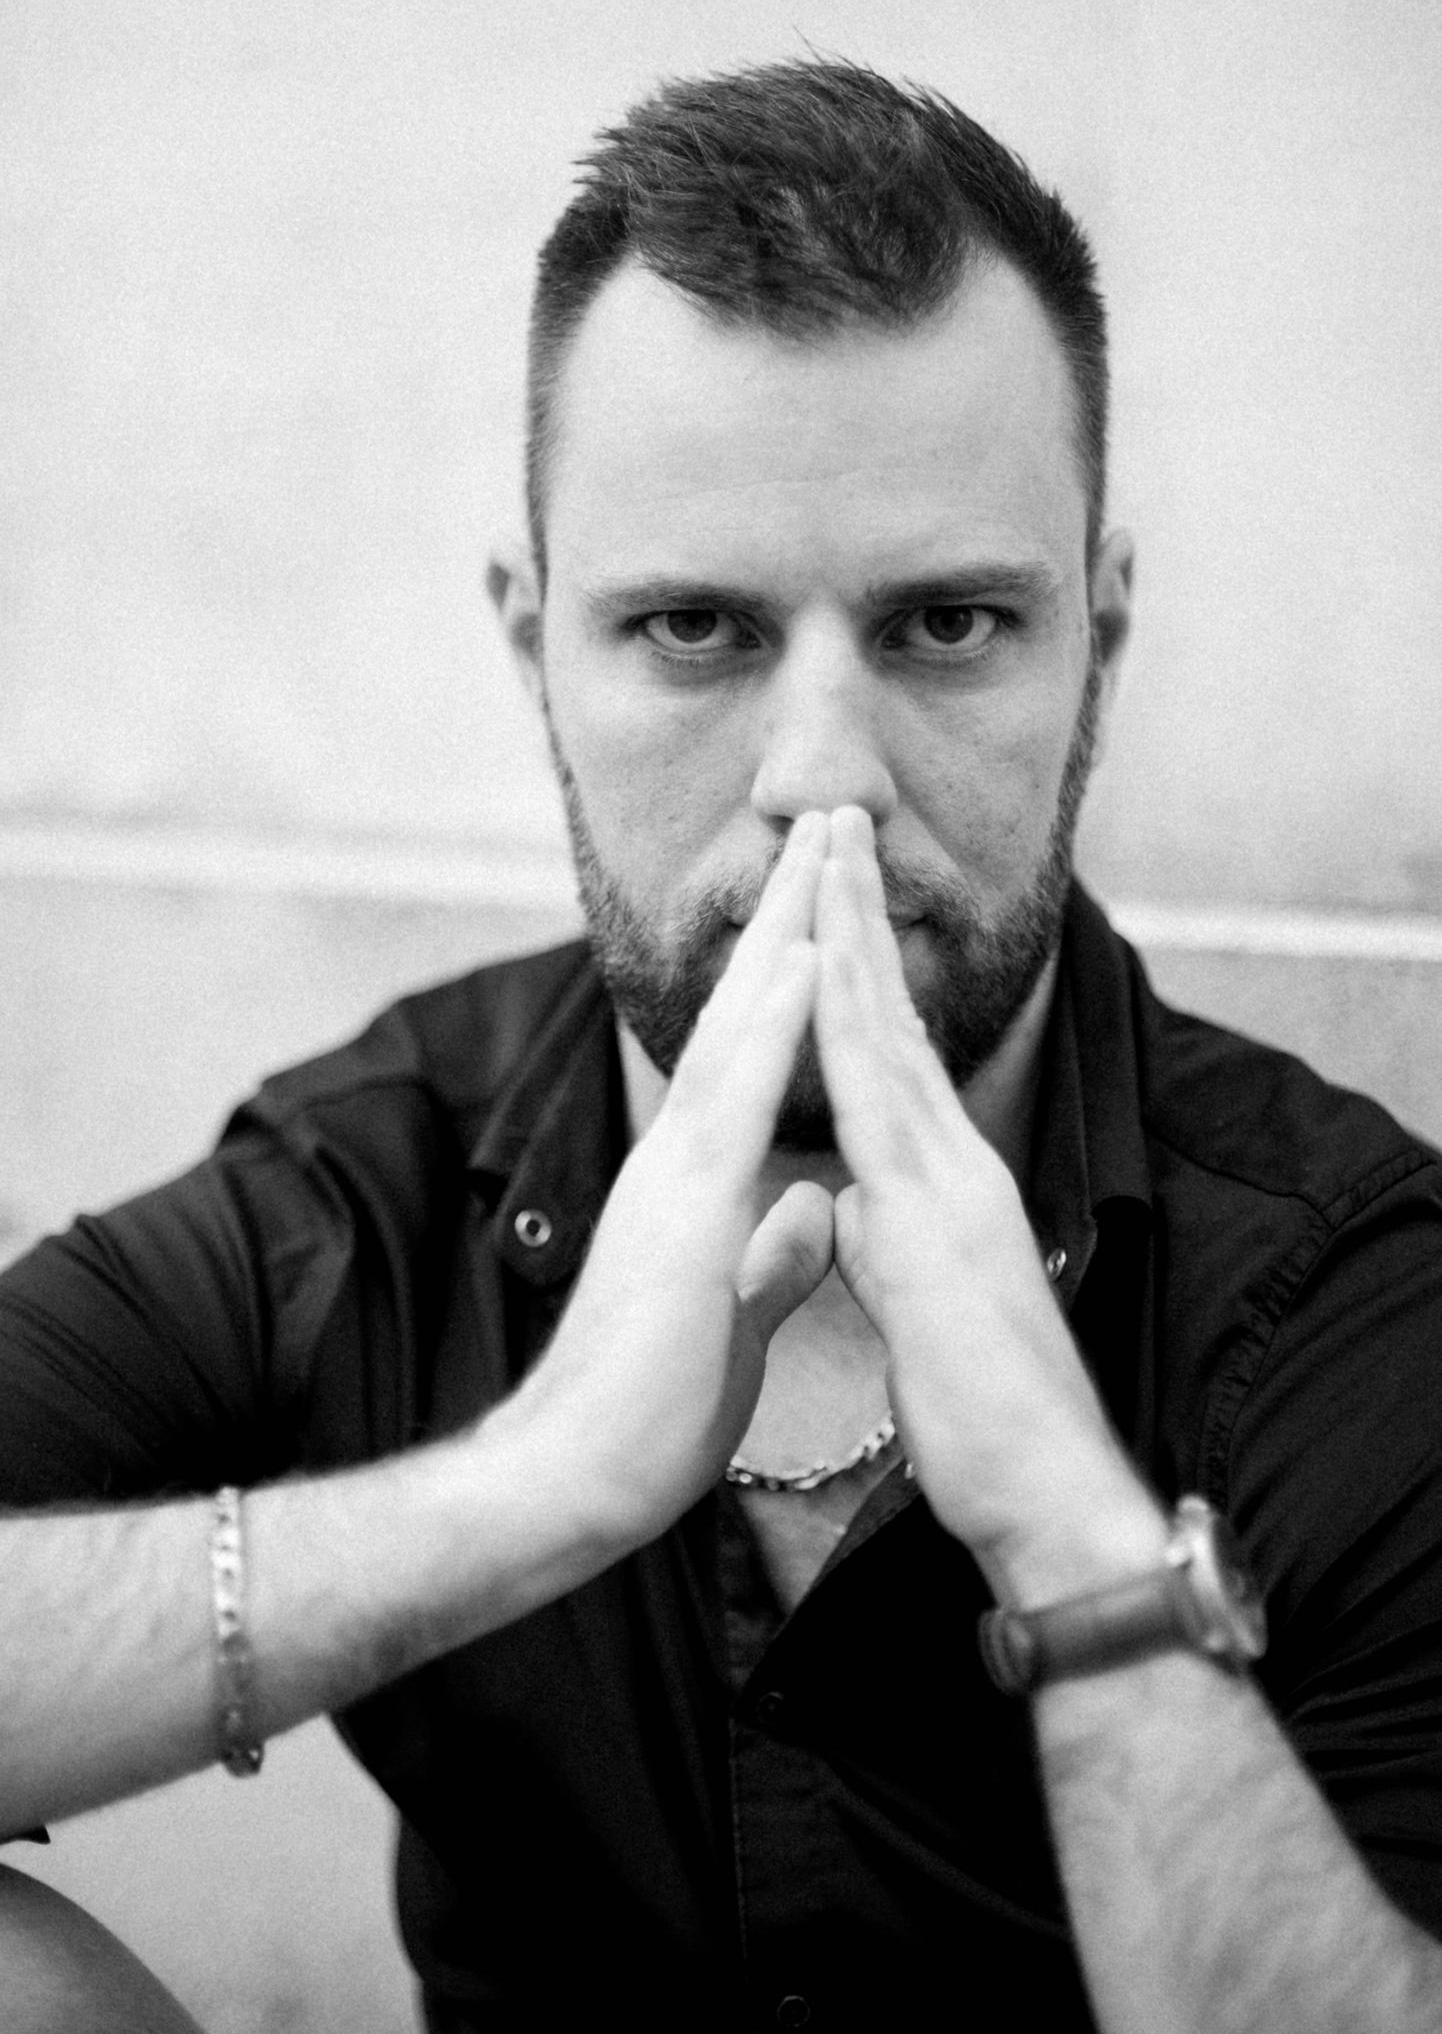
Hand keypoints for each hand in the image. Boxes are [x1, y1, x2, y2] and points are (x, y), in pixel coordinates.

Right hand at [517, 812, 834, 1550]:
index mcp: (697, 1178)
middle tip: (827, 823)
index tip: (831, 898)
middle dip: (789, 915)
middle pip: (743, 1012)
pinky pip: (737, 1100)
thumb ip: (771, 1254)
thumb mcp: (733, 1312)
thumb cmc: (649, 1406)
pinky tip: (806, 961)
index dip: (792, 971)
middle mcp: (680, 1155)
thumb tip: (814, 1212)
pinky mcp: (683, 1213)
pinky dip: (774, 1024)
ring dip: (784, 933)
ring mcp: (675, 1176)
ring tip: (823, 849)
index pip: (752, 1053)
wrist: (575, 1478)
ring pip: (736, 1029)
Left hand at [813, 807, 1160, 1601]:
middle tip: (835, 822)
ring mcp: (948, 1183)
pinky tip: (823, 965)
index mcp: (940, 1185)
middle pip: (890, 1017)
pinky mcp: (935, 1219)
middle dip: (856, 916)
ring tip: (831, 848)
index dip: (856, 971)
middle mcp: (951, 1165)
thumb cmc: (984, 1414)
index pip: (888, 1056)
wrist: (1042, 1487)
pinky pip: (880, 1100)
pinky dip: (851, 1024)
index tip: (827, 895)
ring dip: (854, 935)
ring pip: (888, 1033)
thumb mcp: (917, 1308)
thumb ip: (883, 1244)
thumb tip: (847, 1212)